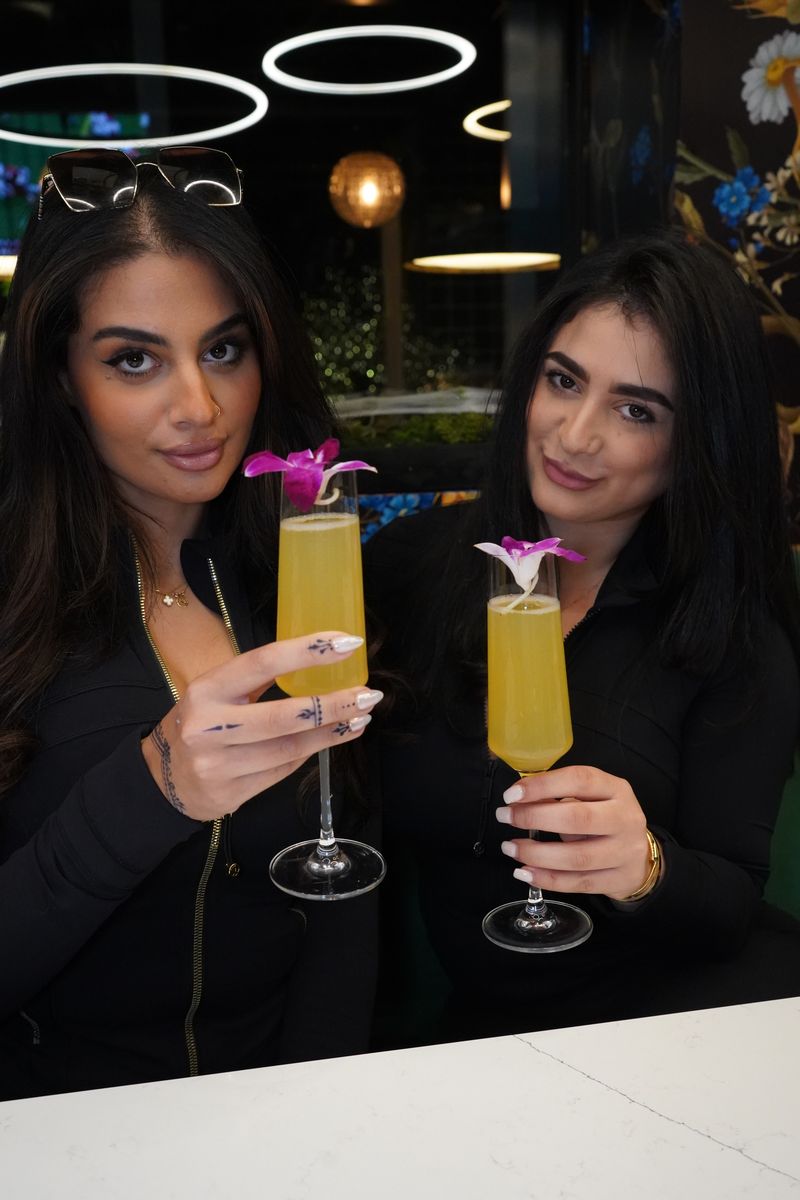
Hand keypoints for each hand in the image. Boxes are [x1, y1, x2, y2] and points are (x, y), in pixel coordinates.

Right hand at [141, 631, 381, 821]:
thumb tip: (317, 659)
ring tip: (361, 718)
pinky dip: (312, 752)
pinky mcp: (231, 792)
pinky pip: (283, 769)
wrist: (162, 780)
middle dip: (333, 704)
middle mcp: (210, 725)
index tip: (346, 643)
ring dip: (331, 733)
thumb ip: (256, 680)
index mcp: (208, 689)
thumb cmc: (200, 724)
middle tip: (369, 695)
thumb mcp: (215, 693)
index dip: (307, 651)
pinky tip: (332, 739)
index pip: (264, 662)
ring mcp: (219, 763)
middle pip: (284, 715)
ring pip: (290, 747)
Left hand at [495, 765, 653, 901]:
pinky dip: (547, 879)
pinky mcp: (618, 880)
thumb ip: (561, 795)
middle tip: (506, 817)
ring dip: (537, 854)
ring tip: (511, 847)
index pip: (580, 780)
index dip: (543, 785)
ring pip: (577, 858)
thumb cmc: (606, 819)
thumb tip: (521, 798)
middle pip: (579, 819)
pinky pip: (578, 883)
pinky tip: (525, 872)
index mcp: (617, 789)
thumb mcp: (592, 798)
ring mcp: (625, 852)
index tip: (512, 794)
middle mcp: (625, 819)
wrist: (640, 857)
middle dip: (535, 818)